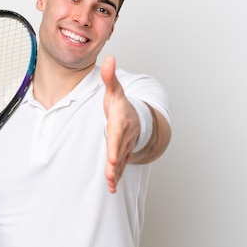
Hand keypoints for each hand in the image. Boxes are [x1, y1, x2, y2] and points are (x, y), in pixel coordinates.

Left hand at [101, 55, 140, 192]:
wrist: (138, 117)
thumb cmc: (121, 105)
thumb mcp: (115, 90)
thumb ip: (109, 77)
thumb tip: (108, 58)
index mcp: (121, 122)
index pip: (117, 135)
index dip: (115, 146)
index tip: (112, 156)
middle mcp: (125, 136)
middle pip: (120, 151)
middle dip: (116, 163)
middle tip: (111, 173)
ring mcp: (125, 147)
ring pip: (121, 161)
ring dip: (117, 173)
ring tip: (111, 185)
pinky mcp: (123, 154)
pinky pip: (121, 166)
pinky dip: (117, 177)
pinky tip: (111, 188)